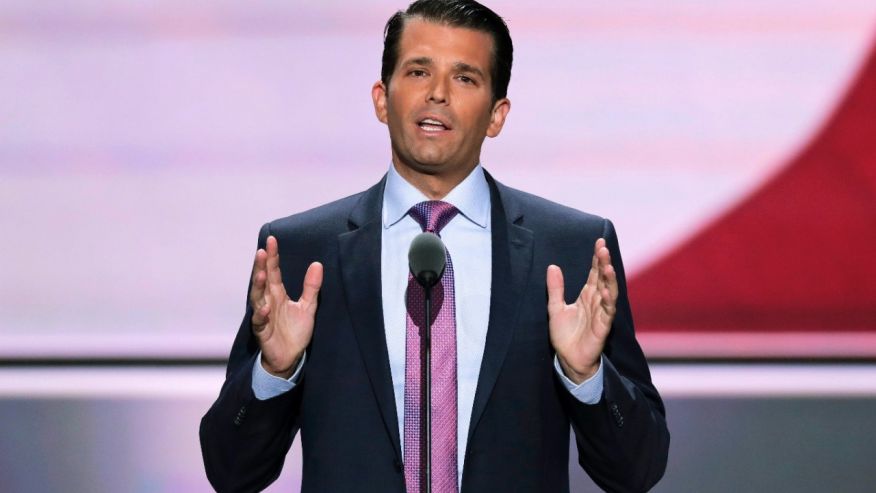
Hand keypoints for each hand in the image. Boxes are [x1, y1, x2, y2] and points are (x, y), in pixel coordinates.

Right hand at [249, 235, 322, 378]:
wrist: (290, 357)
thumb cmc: (295, 331)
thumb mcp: (308, 306)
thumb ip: (311, 287)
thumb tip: (317, 264)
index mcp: (278, 294)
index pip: (274, 271)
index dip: (272, 257)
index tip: (271, 241)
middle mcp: (268, 302)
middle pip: (262, 281)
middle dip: (261, 266)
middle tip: (261, 251)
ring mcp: (263, 316)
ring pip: (257, 298)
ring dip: (258, 286)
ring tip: (260, 274)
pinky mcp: (262, 331)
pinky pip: (259, 322)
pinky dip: (261, 315)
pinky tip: (264, 308)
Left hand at [546, 238, 618, 383]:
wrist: (568, 359)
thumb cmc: (564, 335)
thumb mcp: (555, 308)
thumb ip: (555, 288)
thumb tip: (552, 266)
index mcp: (587, 295)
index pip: (594, 273)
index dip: (597, 258)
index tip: (599, 242)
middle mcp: (597, 302)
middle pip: (603, 279)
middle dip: (604, 263)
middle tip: (603, 248)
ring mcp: (601, 314)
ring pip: (609, 293)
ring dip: (609, 280)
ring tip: (608, 266)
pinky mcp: (602, 327)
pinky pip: (608, 313)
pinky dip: (608, 302)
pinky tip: (607, 292)